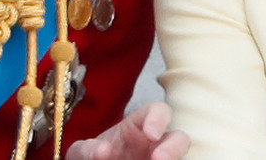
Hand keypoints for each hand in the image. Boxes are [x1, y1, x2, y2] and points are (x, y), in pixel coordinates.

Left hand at [65, 102, 188, 159]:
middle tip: (159, 159)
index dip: (158, 118)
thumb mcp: (83, 152)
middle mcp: (154, 145)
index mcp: (137, 127)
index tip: (150, 133)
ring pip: (182, 157)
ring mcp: (159, 159)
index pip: (157, 111)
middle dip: (173, 147)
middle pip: (179, 137)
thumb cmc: (93, 158)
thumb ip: (87, 150)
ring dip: (174, 158)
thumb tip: (103, 151)